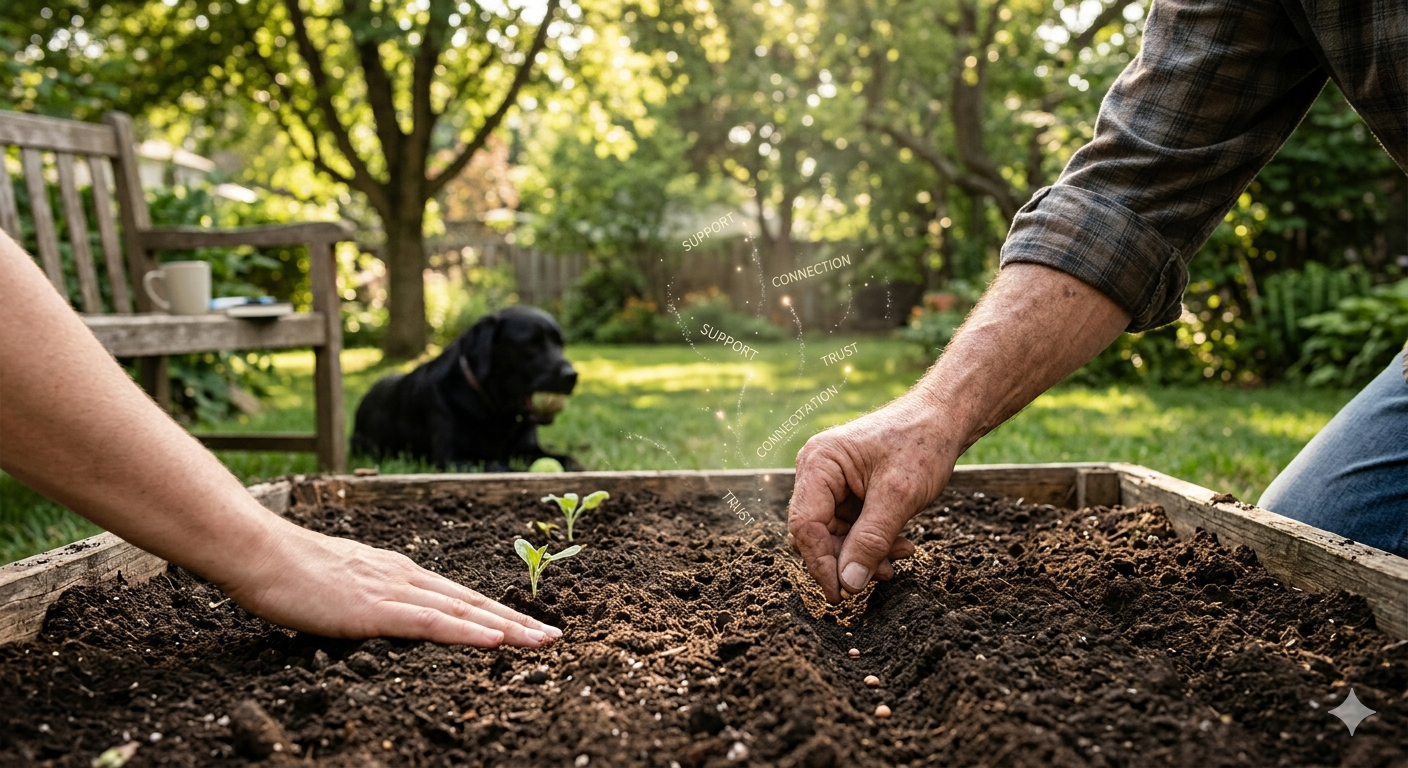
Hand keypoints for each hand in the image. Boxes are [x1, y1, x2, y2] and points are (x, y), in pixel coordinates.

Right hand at [223, 521, 561, 647]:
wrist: (258, 552)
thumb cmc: (289, 573)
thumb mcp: (342, 585)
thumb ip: (370, 598)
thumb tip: (386, 613)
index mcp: (400, 573)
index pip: (460, 597)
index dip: (498, 611)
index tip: (529, 625)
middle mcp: (407, 578)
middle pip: (473, 602)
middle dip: (517, 621)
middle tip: (554, 636)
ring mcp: (394, 591)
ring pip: (463, 612)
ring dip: (507, 627)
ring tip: (542, 641)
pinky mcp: (375, 609)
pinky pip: (431, 624)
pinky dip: (468, 632)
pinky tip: (496, 641)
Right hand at [788, 393, 956, 601]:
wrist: (944, 418)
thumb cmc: (921, 444)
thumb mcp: (899, 496)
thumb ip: (870, 541)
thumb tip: (848, 584)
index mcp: (819, 464)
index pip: (804, 525)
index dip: (820, 563)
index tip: (843, 594)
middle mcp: (818, 473)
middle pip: (816, 534)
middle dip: (848, 559)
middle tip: (882, 574)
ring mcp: (832, 483)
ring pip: (835, 536)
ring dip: (865, 554)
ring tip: (900, 554)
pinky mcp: (849, 492)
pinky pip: (851, 528)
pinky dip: (873, 542)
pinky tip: (900, 545)